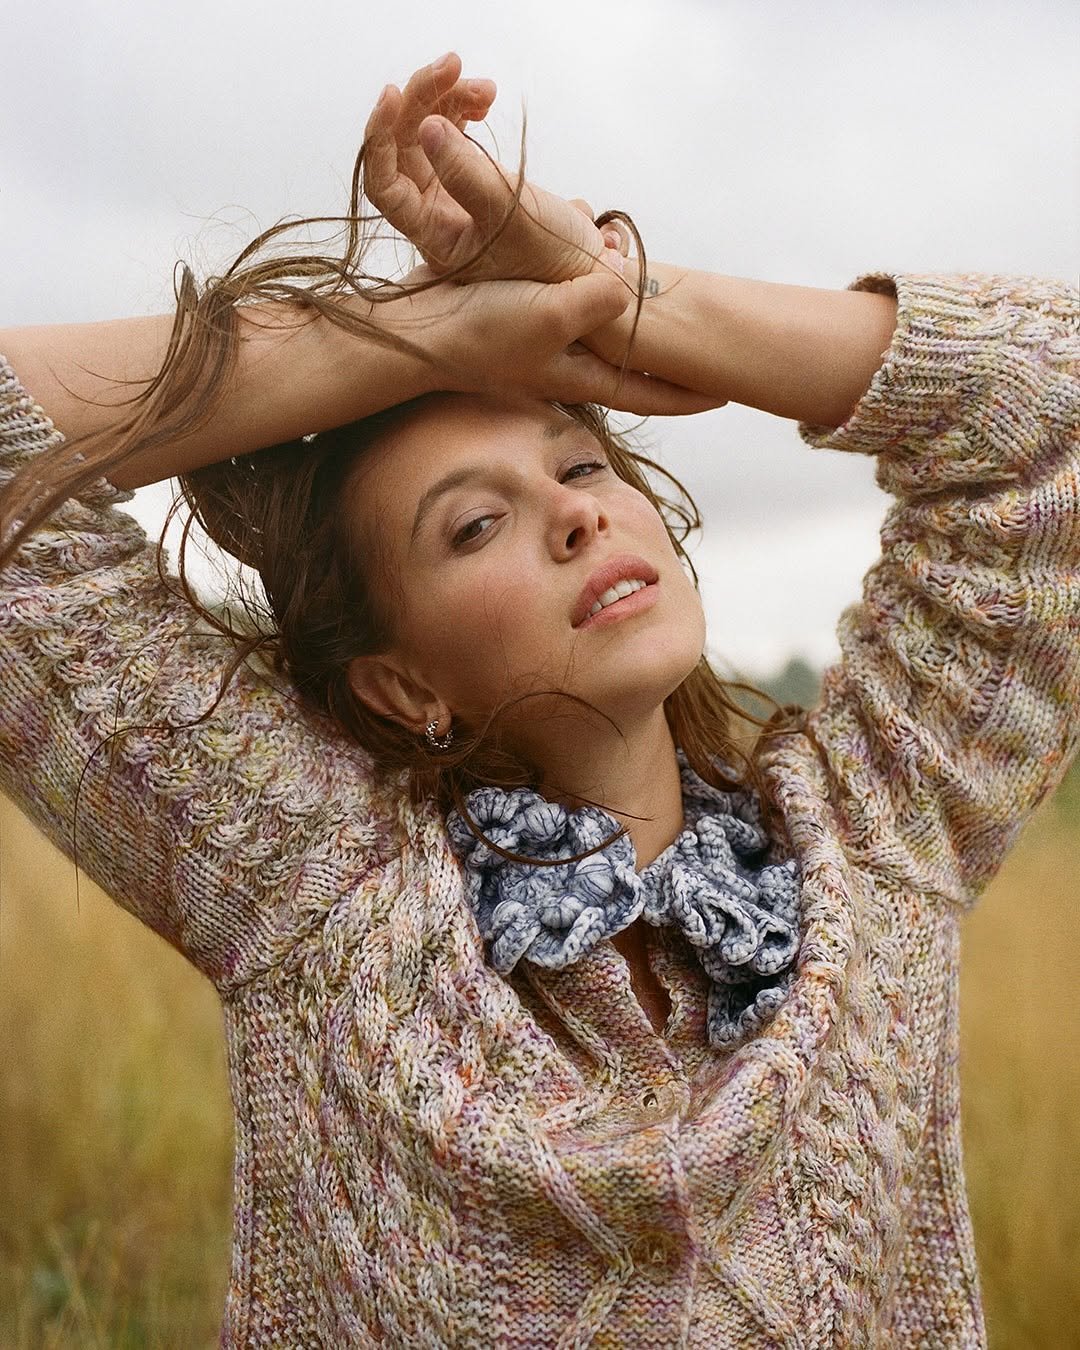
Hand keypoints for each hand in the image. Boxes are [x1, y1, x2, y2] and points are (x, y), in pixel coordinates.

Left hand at [364, 52, 622, 283]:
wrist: (585, 266)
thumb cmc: (552, 256)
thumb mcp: (511, 215)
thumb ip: (467, 175)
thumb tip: (426, 127)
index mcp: (433, 235)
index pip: (384, 185)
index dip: (379, 138)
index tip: (394, 92)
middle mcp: (433, 214)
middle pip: (404, 146)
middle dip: (424, 99)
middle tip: (454, 66)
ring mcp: (449, 194)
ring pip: (427, 134)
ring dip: (448, 98)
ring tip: (486, 88)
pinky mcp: (470, 178)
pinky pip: (451, 134)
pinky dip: (464, 109)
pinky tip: (486, 99)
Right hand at [410, 266, 722, 414]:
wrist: (415, 330)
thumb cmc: (478, 331)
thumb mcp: (547, 313)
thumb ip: (598, 299)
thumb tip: (634, 281)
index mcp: (583, 373)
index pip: (650, 392)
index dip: (690, 392)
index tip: (727, 391)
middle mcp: (570, 361)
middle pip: (634, 361)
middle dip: (669, 351)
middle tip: (707, 334)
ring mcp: (546, 339)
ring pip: (606, 323)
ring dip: (632, 303)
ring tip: (664, 283)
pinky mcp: (523, 312)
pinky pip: (574, 293)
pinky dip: (593, 273)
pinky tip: (596, 242)